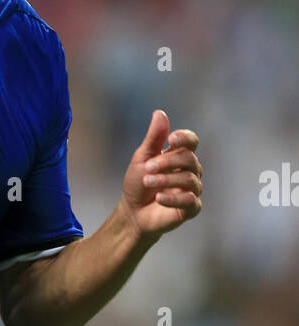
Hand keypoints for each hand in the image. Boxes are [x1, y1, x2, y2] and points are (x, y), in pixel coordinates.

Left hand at [120, 109, 201, 242]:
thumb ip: (153, 138)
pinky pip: (190, 201)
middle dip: (167, 162)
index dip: (185, 138)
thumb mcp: (142, 159)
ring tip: (147, 181)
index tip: (171, 139)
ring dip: (166, 179)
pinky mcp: (191, 208)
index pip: (191, 142)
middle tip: (147, 168)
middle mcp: (190, 171)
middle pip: (189, 159)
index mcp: (179, 156)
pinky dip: (173, 199)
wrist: (133, 213)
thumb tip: (160, 113)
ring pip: (190, 179)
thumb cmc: (138, 184)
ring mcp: (192, 190)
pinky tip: (158, 198)